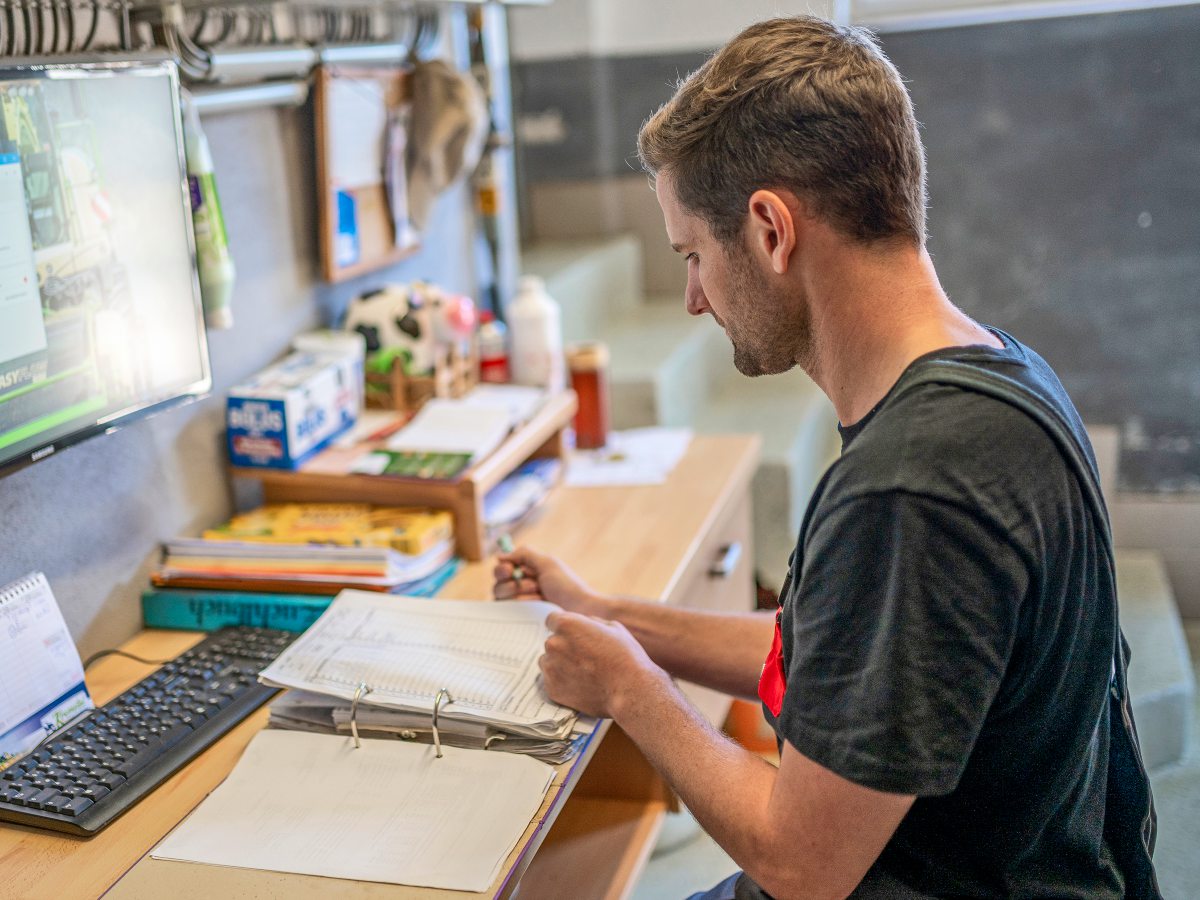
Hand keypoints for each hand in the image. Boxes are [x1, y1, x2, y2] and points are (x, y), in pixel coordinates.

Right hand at [493, 546, 608, 616]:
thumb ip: (524, 554)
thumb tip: (500, 556)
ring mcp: (522, 605)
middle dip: (515, 584)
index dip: (502, 570)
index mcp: (527, 572)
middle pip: (498, 585)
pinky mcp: (524, 619)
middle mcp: (521, 588)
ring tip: (540, 595)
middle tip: (535, 585)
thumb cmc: (567, 585)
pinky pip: (509, 613)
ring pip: (502, 598)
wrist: (581, 609)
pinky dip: (523, 605)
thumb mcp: (547, 563)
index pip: (502, 570)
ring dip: (521, 593)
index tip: (509, 571)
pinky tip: (538, 604)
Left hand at [539, 611, 667, 718]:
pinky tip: (581, 683)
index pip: (552, 620)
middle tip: (584, 656)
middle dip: (564, 646)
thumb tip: (584, 623)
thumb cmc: (624, 656)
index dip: (564, 626)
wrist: (629, 690)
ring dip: (560, 664)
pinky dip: (562, 681)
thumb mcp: (613, 627)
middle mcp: (553, 644)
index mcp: (566, 624)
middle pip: (552, 641)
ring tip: (583, 671)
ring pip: (549, 661)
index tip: (573, 635)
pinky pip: (551, 680)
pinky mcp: (552, 689)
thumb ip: (591, 622)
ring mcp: (550, 668)